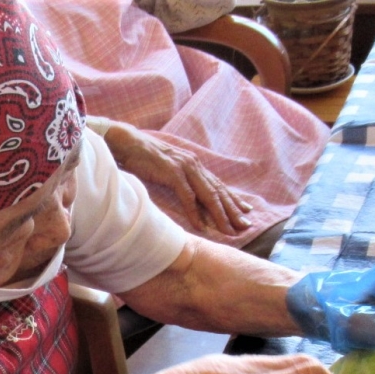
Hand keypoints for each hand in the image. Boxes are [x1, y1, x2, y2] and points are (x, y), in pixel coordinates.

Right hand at [94, 118, 253, 235]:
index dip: (234, 199)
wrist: (127, 142)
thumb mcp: (170, 169)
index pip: (219, 185)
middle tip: (246, 226)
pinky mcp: (172, 172)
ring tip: (228, 230)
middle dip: (233, 210)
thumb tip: (193, 197)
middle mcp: (194, 166)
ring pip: (207, 195)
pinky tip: (201, 225)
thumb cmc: (146, 158)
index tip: (247, 211)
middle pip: (218, 192)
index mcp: (195, 165)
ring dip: (219, 215)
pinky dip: (195, 212)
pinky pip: (187, 196)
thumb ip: (183, 181)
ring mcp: (184, 168)